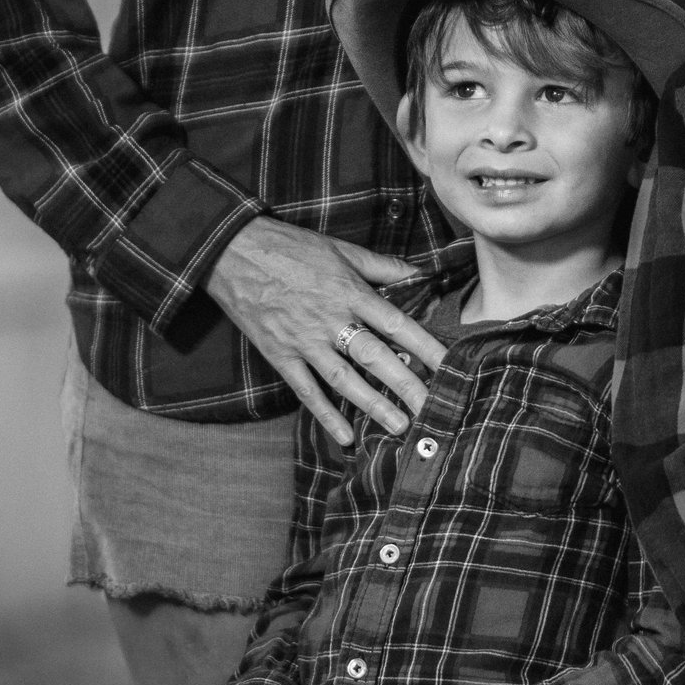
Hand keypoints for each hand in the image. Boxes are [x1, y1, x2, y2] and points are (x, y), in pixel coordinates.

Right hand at [203, 217, 446, 444]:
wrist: (233, 251)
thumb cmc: (291, 247)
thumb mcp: (340, 249)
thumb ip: (381, 266)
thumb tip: (420, 273)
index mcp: (349, 291)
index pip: (396, 322)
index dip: (425, 345)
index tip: (450, 365)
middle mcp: (330, 319)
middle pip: (375, 356)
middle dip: (406, 384)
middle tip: (433, 410)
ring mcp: (303, 340)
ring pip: (344, 378)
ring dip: (373, 405)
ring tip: (400, 426)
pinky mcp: (280, 355)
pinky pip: (306, 390)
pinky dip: (325, 414)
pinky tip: (345, 436)